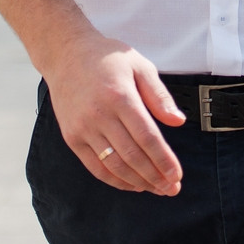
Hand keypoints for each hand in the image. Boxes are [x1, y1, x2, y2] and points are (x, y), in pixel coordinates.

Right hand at [44, 32, 186, 194]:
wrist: (66, 54)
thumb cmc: (107, 58)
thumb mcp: (140, 66)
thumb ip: (159, 95)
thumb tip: (178, 121)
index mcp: (120, 96)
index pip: (147, 137)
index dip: (164, 160)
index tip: (177, 175)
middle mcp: (100, 115)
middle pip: (132, 156)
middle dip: (155, 176)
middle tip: (172, 188)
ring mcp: (83, 128)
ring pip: (114, 165)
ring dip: (138, 182)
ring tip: (156, 188)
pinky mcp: (72, 137)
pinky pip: (95, 166)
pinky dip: (115, 180)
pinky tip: (132, 184)